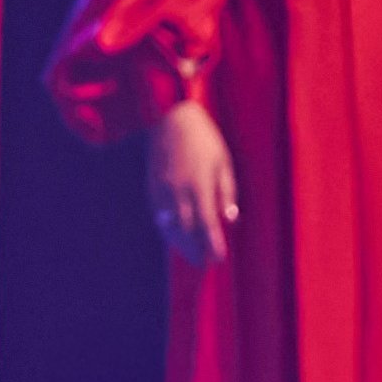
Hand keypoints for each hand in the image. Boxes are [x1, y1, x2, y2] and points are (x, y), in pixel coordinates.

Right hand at [146, 100, 236, 265]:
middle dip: (194, 248)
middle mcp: (178, 190)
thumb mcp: (223, 162)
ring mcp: (161, 188)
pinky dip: (167, 228)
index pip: (206, 222)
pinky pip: (158, 213)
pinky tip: (174, 235)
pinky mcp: (151, 185)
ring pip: (169, 224)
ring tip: (190, 255)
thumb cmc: (204, 139)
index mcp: (198, 184)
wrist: (170, 117)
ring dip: (179, 242)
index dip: (212, 243)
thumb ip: (226, 192)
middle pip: (185, 229)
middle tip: (204, 264)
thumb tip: (230, 220)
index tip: (219, 259)